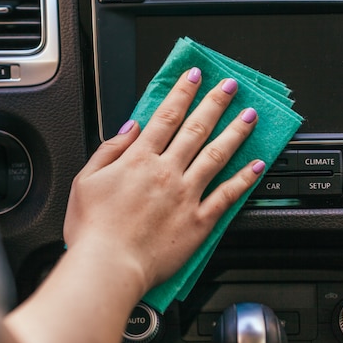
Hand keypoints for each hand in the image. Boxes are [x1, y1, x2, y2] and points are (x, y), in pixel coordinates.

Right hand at [63, 67, 263, 292]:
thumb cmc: (93, 229)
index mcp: (138, 160)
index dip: (182, 92)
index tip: (195, 76)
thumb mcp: (85, 180)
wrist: (108, 266)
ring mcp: (186, 195)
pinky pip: (226, 196)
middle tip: (231, 85)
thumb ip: (109, 150)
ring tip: (250, 115)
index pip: (165, 116)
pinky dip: (244, 179)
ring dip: (236, 131)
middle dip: (215, 102)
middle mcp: (166, 172)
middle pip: (196, 129)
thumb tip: (131, 127)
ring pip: (217, 155)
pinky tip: (257, 165)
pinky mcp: (198, 221)